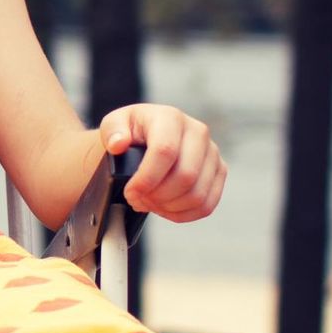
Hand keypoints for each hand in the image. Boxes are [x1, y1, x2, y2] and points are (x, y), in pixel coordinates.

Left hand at [100, 102, 223, 224]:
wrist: (148, 138)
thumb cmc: (131, 132)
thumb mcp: (114, 124)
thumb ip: (112, 131)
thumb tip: (119, 143)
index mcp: (171, 117)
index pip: (165, 151)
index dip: (146, 179)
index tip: (130, 192)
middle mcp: (198, 132)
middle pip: (185, 176)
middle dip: (158, 196)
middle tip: (138, 200)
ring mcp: (212, 152)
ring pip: (197, 195)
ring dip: (168, 207)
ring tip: (150, 203)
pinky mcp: (219, 171)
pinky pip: (206, 205)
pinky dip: (183, 214)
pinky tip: (165, 209)